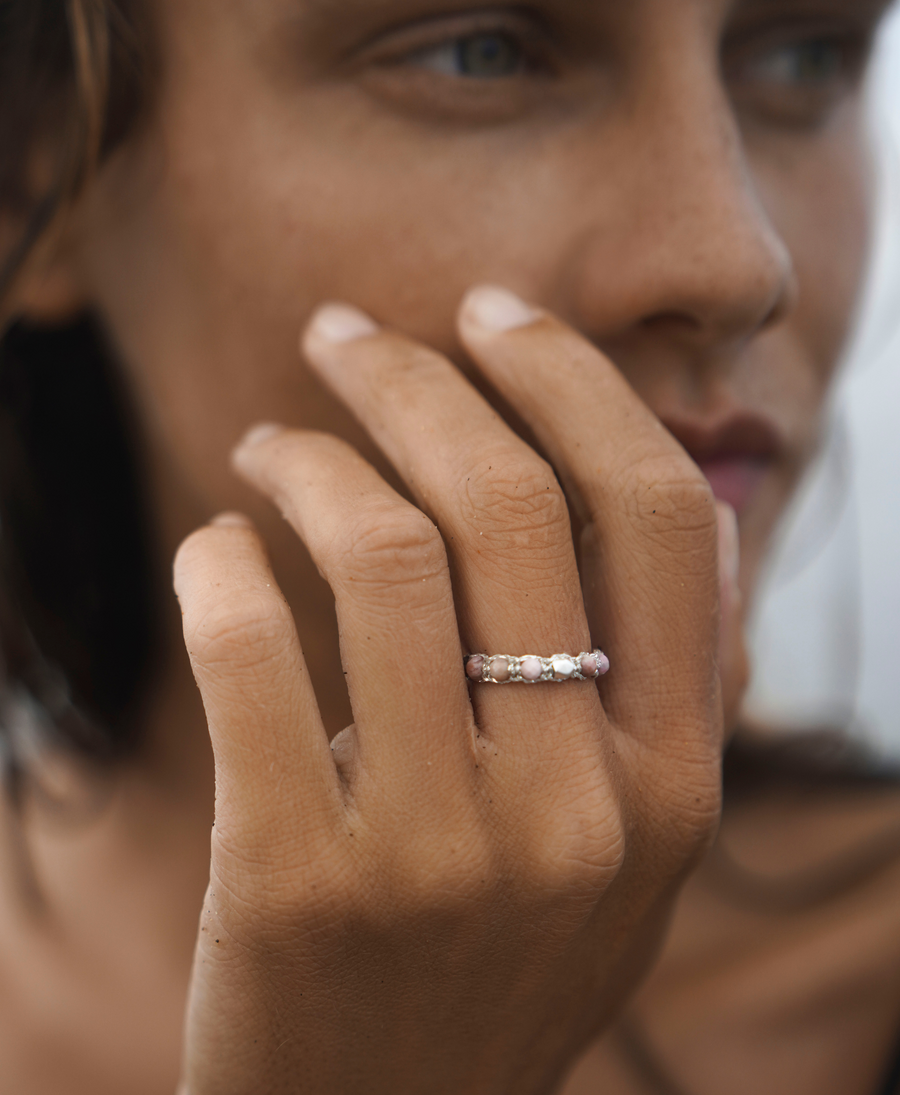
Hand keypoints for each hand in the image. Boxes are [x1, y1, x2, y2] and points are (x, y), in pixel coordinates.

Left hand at [173, 286, 728, 1094]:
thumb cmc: (493, 959)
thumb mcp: (625, 843)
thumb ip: (668, 684)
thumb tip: (700, 496)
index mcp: (672, 782)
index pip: (656, 517)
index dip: (574, 383)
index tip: (494, 314)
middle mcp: (580, 811)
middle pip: (509, 506)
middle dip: (417, 380)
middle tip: (346, 336)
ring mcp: (442, 854)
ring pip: (383, 558)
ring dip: (310, 459)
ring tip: (269, 445)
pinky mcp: (298, 885)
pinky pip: (251, 655)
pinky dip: (221, 565)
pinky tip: (216, 549)